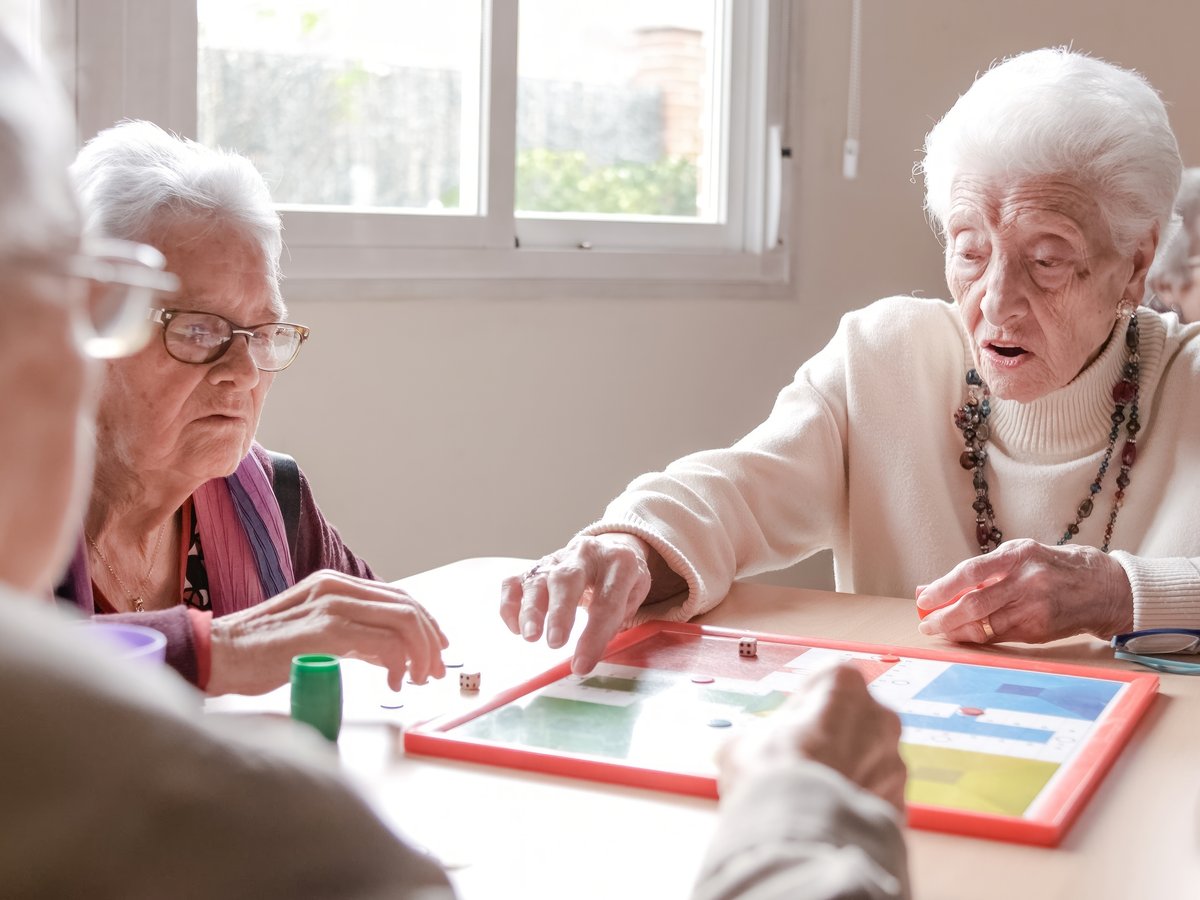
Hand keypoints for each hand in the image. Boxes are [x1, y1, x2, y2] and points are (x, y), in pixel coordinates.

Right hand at [207, 569, 448, 694]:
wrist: (217, 655)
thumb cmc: (259, 653)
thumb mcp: (314, 634)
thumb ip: (352, 637)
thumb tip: (390, 654)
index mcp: (335, 584)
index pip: (398, 597)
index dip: (426, 623)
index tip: (437, 650)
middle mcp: (337, 588)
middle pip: (408, 607)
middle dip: (430, 641)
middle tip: (435, 671)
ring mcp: (331, 606)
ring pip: (404, 621)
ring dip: (421, 653)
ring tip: (417, 679)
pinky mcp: (325, 631)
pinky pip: (384, 643)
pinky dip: (399, 664)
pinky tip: (394, 683)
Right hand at [499, 534, 653, 674]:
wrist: (608, 549)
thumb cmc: (621, 578)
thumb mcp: (635, 592)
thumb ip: (619, 617)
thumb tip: (593, 646)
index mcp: (618, 561)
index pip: (607, 599)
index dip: (595, 634)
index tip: (582, 664)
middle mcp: (584, 554)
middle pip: (567, 579)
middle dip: (560, 612)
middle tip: (555, 643)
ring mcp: (557, 558)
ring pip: (538, 579)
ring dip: (531, 610)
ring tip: (531, 637)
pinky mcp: (535, 566)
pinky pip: (515, 581)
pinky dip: (510, 605)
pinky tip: (516, 628)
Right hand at [716, 662, 905, 811]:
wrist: (800, 834)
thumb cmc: (774, 775)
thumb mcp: (743, 742)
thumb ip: (761, 737)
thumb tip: (751, 751)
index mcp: (845, 685)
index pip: (829, 680)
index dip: (807, 703)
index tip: (791, 721)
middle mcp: (880, 717)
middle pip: (854, 720)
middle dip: (832, 737)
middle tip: (801, 759)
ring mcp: (894, 762)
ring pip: (868, 759)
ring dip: (847, 771)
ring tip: (811, 794)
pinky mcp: (899, 802)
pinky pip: (875, 795)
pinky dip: (856, 802)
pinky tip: (827, 814)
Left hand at [916, 539, 1133, 643]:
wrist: (1105, 588)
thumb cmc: (1054, 567)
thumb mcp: (1021, 555)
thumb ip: (983, 571)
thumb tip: (937, 588)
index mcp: (1019, 555)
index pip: (970, 572)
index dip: (943, 588)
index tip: (924, 598)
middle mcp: (1027, 581)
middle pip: (974, 604)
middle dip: (943, 617)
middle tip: (926, 623)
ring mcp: (1035, 608)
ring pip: (985, 625)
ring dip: (956, 631)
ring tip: (939, 630)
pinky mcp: (1040, 630)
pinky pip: (1000, 636)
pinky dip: (978, 637)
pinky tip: (964, 635)